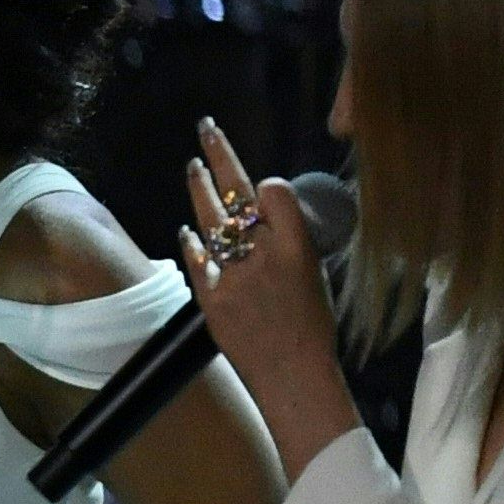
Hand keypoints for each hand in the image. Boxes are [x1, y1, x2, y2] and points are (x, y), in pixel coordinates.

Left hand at [174, 119, 347, 432]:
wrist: (293, 374)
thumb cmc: (314, 328)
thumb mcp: (317, 275)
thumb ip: (292, 243)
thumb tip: (270, 218)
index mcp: (298, 250)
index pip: (274, 193)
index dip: (265, 185)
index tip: (260, 183)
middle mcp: (263, 257)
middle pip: (237, 196)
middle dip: (220, 157)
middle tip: (206, 129)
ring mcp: (232, 277)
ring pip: (210, 221)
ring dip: (200, 190)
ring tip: (193, 166)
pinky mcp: (210, 299)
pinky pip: (195, 260)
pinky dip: (191, 243)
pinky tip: (186, 229)